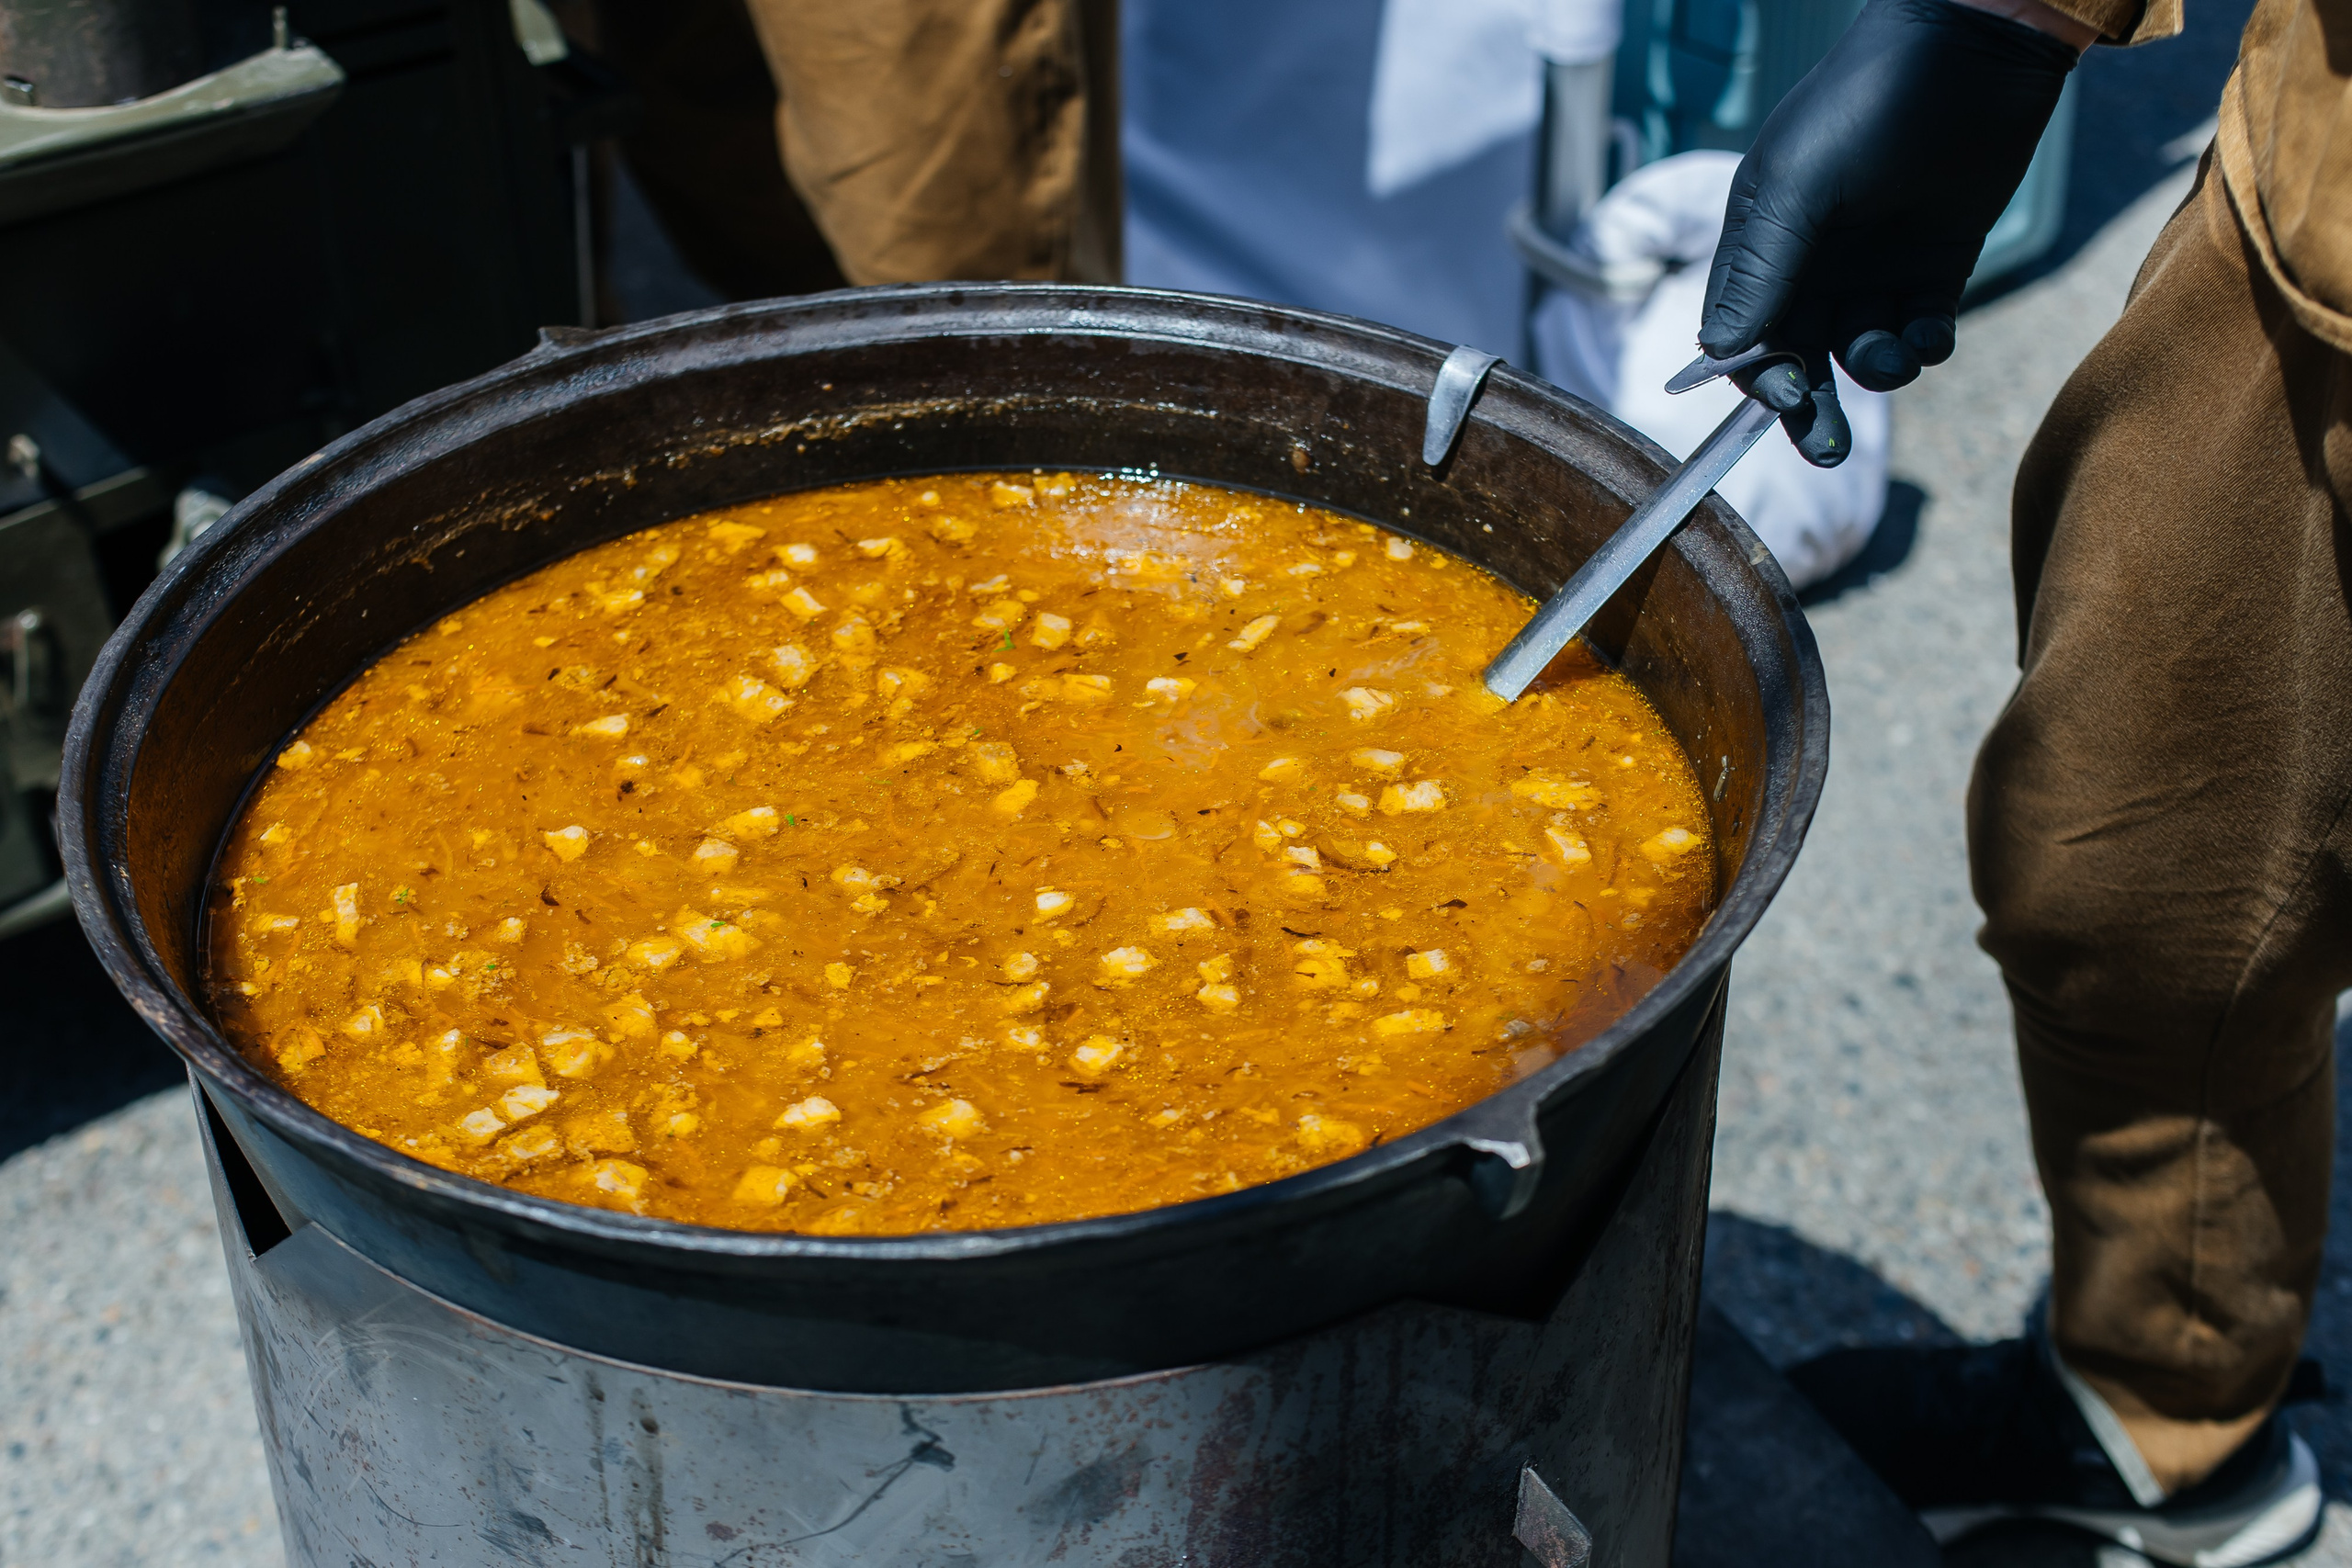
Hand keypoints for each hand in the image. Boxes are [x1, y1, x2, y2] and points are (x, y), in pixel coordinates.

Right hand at [1699, 0, 2080, 464]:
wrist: (1976, 48)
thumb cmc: (1868, 102)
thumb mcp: (1799, 185)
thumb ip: (1760, 269)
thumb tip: (1720, 351)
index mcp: (1765, 240)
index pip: (1743, 329)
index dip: (1758, 371)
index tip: (1784, 396)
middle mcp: (1814, 261)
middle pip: (1801, 356)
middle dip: (1811, 406)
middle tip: (1829, 449)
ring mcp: (1877, 266)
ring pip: (1862, 351)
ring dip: (1876, 369)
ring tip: (1897, 354)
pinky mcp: (1938, 265)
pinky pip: (1922, 331)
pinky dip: (1925, 347)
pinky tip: (1932, 335)